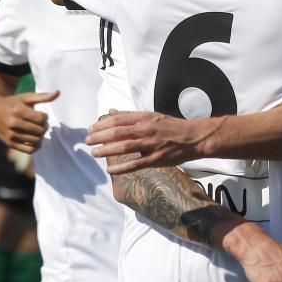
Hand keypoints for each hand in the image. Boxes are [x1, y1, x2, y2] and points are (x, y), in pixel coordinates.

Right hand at [0, 90, 59, 153]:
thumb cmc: (13, 103)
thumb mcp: (26, 97)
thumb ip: (43, 96)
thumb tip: (58, 92)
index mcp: (18, 110)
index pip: (42, 119)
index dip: (45, 117)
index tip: (42, 116)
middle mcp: (13, 123)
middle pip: (40, 130)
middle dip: (44, 127)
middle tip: (41, 124)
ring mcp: (11, 134)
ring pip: (36, 140)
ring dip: (41, 136)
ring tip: (38, 131)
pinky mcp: (10, 143)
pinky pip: (29, 150)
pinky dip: (36, 146)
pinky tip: (35, 140)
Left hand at [86, 110, 211, 172]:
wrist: (193, 137)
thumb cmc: (171, 126)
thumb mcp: (151, 116)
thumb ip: (130, 116)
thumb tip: (111, 112)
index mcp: (144, 118)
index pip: (118, 120)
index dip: (101, 124)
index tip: (91, 129)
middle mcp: (146, 129)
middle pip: (117, 132)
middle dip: (99, 137)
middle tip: (88, 141)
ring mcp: (150, 145)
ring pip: (123, 147)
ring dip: (106, 150)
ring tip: (94, 153)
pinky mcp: (155, 159)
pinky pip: (135, 164)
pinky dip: (121, 167)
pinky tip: (110, 169)